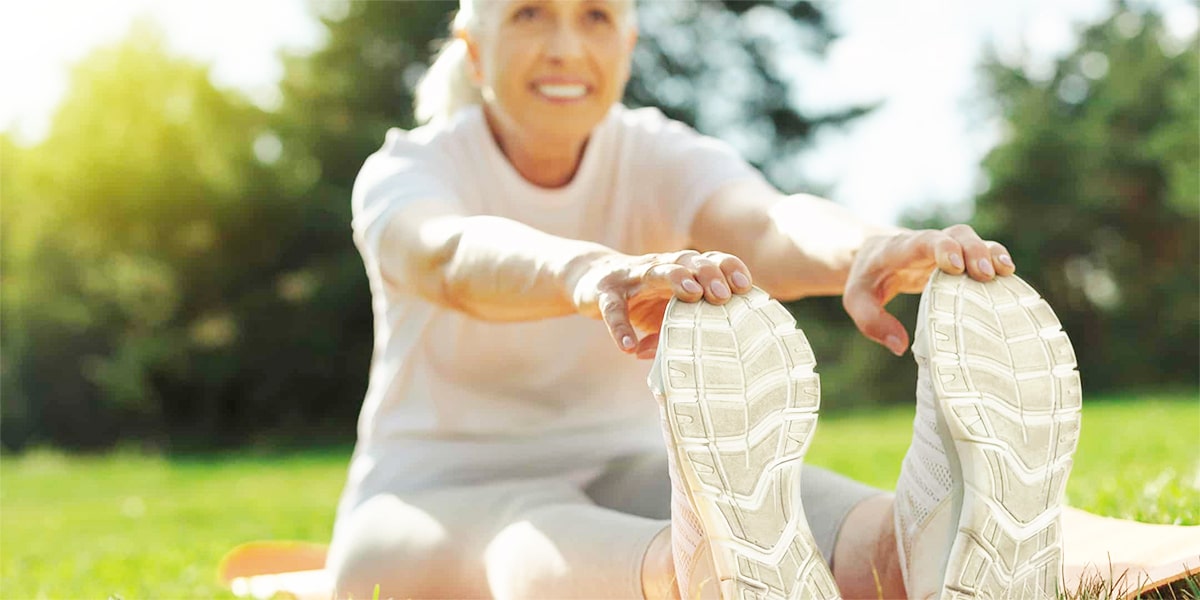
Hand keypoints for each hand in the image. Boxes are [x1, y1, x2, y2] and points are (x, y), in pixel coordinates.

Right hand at [570, 250, 753, 357]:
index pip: (710, 260)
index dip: (728, 269)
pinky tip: (628, 345)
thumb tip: (711, 365)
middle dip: (708, 274)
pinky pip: (613, 308)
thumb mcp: (667, 313)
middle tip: (722, 295)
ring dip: (676, 278)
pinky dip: (620, 326)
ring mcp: (631, 277)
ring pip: (656, 270)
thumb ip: (686, 331)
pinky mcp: (604, 292)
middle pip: (688, 260)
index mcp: (680, 269)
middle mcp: (659, 266)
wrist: (591, 280)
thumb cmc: (642, 299)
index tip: (745, 287)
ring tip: (692, 295)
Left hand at [842, 224, 1015, 355]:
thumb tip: (900, 346)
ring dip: (990, 252)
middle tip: (986, 275)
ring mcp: (944, 247)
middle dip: (973, 250)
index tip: (956, 266)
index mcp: (898, 250)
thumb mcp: (856, 301)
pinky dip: (995, 259)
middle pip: (955, 234)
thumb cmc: (867, 279)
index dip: (941, 249)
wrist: (872, 255)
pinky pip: (980, 251)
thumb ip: (872, 322)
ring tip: (1005, 272)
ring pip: (971, 239)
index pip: (922, 241)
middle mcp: (925, 243)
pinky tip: (1008, 276)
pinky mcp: (957, 256)